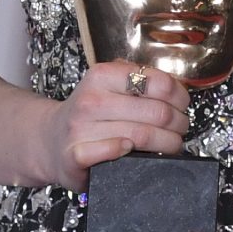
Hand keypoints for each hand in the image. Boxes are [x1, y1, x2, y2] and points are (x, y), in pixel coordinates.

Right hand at [36, 61, 190, 189]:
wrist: (49, 140)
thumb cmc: (89, 115)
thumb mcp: (108, 86)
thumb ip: (138, 80)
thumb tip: (176, 89)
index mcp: (102, 76)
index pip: (158, 82)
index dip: (180, 96)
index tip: (183, 104)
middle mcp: (90, 100)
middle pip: (157, 112)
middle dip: (179, 123)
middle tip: (181, 128)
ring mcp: (81, 129)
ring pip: (142, 135)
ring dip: (167, 142)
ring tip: (172, 143)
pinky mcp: (76, 155)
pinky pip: (113, 151)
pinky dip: (130, 152)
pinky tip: (135, 151)